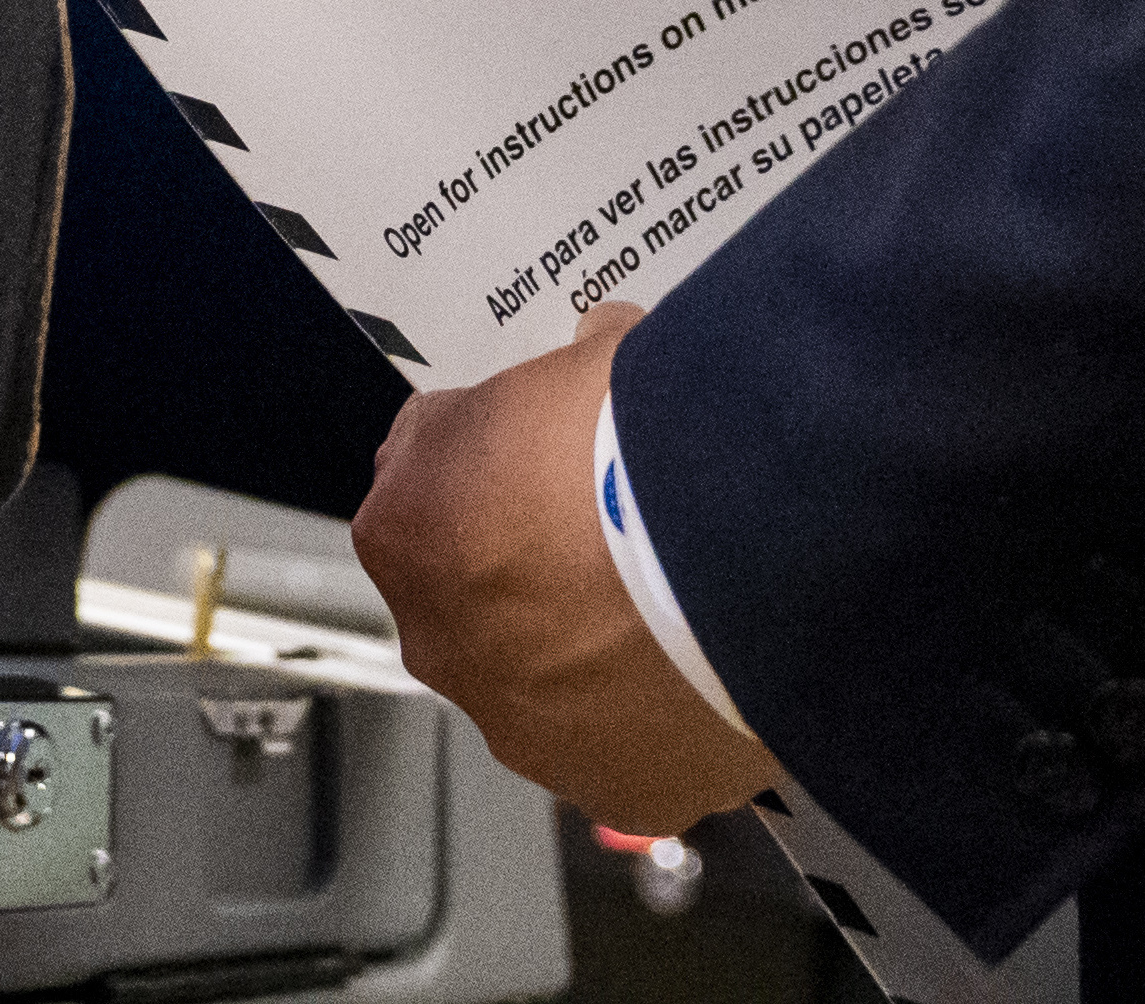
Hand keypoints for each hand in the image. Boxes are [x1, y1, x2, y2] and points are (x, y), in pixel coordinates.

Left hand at [352, 298, 782, 833]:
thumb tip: (598, 358)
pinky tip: (710, 673)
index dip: (502, 468)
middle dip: (536, 573)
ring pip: (550, 687)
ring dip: (595, 654)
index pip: (430, 489)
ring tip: (680, 609)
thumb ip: (569, 373)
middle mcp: (440, 640)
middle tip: (618, 539)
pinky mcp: (612, 786)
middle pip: (477, 603)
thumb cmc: (645, 438)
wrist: (741, 538)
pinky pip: (629, 752)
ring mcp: (524, 726)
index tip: (555, 461)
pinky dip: (660, 721)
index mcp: (403, 526)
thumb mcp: (587, 357)